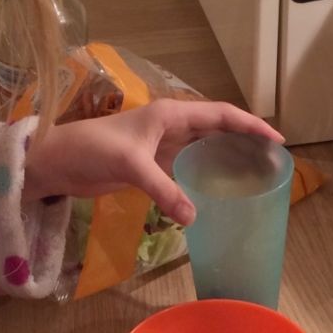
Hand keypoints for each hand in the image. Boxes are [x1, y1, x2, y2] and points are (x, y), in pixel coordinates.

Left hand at [21, 99, 285, 224]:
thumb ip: (163, 190)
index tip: (276, 140)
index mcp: (170, 114)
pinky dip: (203, 180)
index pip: (221, 115)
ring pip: (204, 151)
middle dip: (245, 143)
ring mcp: (162, 147)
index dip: (250, 125)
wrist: (56, 160)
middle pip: (218, 131)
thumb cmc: (91, 149)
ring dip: (226, 161)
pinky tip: (216, 195)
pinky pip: (186, 171)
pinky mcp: (151, 166)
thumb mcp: (131, 165)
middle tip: (272, 163)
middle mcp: (171, 126)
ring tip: (253, 178)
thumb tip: (193, 218)